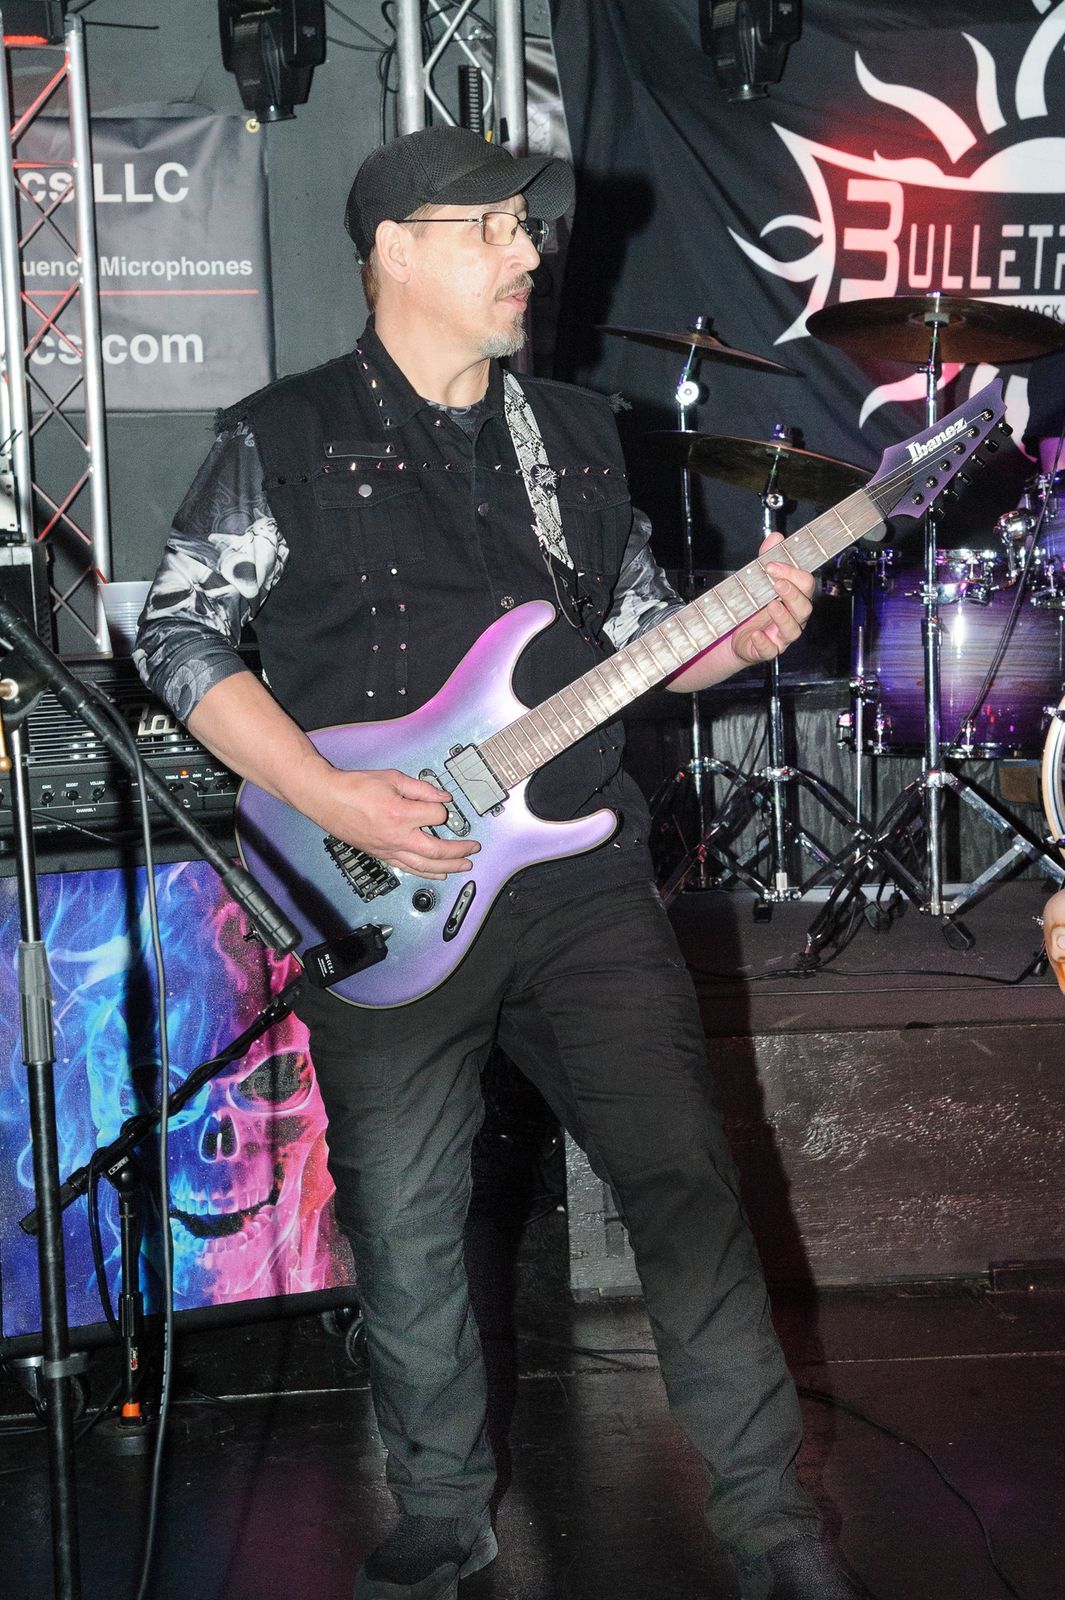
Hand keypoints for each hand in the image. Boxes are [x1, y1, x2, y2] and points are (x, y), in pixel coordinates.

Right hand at [313, 768, 479, 879]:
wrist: (327, 799)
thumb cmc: (354, 788)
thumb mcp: (392, 778)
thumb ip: (421, 788)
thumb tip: (443, 796)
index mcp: (400, 814)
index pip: (436, 815)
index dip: (441, 807)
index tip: (440, 802)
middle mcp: (396, 836)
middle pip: (436, 850)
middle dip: (459, 850)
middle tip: (473, 848)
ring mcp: (388, 849)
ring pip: (424, 866)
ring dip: (448, 867)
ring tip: (464, 866)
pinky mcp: (382, 854)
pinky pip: (409, 869)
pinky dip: (427, 873)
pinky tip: (439, 873)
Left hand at [730, 532, 814, 666]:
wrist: (735, 634)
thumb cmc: (754, 606)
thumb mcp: (758, 580)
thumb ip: (768, 558)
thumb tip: (776, 537)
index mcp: (794, 598)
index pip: (805, 584)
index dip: (793, 573)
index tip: (773, 564)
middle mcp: (793, 617)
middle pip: (804, 607)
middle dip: (792, 594)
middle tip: (776, 583)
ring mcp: (782, 636)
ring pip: (793, 629)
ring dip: (783, 617)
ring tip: (771, 605)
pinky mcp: (768, 650)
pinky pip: (771, 650)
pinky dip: (765, 643)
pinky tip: (757, 634)